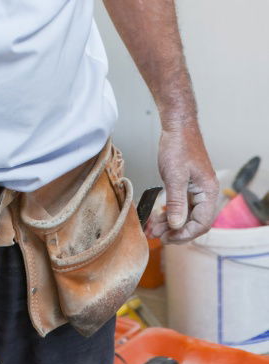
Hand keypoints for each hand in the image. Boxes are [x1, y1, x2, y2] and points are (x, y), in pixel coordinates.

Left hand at [148, 122, 218, 243]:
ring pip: (186, 215)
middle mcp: (206, 193)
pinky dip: (170, 212)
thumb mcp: (175, 175)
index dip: (185, 234)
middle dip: (175, 231)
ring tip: (154, 228)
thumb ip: (177, 202)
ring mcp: (197, 190)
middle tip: (157, 235)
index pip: (201, 223)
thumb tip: (177, 225)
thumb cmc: (178, 146)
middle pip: (194, 222)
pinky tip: (158, 217)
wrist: (177, 126)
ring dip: (171, 223)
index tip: (168, 237)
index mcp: (208, 192)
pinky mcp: (188, 186)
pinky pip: (181, 205)